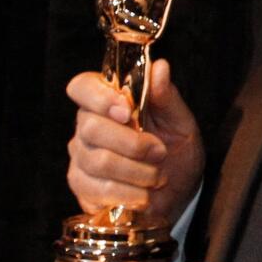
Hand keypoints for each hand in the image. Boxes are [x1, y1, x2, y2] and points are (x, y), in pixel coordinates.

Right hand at [65, 57, 204, 226]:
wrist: (177, 191)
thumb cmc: (177, 150)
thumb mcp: (180, 122)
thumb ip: (166, 97)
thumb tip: (159, 66)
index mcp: (108, 102)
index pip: (82, 86)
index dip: (100, 97)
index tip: (127, 111)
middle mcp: (87, 127)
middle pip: (91, 128)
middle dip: (133, 144)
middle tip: (160, 152)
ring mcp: (80, 158)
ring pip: (96, 162)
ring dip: (137, 172)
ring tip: (157, 177)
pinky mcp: (81, 187)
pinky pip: (96, 190)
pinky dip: (128, 194)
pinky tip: (144, 195)